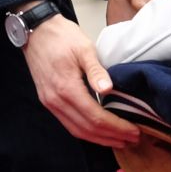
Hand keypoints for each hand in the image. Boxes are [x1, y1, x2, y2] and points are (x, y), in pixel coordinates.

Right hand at [22, 13, 138, 147]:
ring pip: (76, 130)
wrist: (36, 31)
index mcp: (66, 88)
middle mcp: (56, 101)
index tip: (134, 131)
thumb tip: (107, 89)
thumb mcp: (84, 48)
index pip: (96, 117)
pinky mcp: (48, 101)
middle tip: (132, 140)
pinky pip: (68, 124)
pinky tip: (99, 132)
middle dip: (111, 137)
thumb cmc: (62, 36)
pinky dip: (86, 132)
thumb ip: (95, 70)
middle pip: (87, 129)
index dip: (116, 127)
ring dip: (99, 139)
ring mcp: (50, 103)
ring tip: (119, 140)